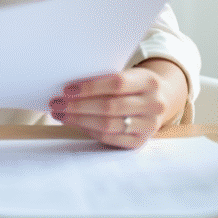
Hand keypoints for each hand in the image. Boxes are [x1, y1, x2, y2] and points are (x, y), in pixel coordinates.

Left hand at [48, 60, 186, 148]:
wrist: (160, 101)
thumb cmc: (134, 85)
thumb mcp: (128, 75)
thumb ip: (105, 79)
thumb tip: (69, 88)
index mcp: (149, 82)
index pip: (117, 84)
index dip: (90, 87)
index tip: (67, 90)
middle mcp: (153, 105)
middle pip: (110, 107)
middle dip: (79, 106)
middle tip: (57, 104)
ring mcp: (148, 126)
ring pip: (108, 125)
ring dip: (79, 120)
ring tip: (61, 114)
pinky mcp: (140, 142)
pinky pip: (110, 138)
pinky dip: (89, 131)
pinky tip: (76, 124)